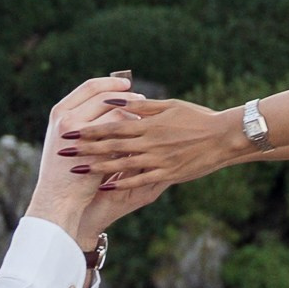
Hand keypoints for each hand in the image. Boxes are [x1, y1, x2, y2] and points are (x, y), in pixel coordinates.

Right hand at [29, 73, 142, 246]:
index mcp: (60, 112)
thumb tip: (111, 103)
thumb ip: (84, 122)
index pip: (89, 87)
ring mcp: (78, 136)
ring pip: (114, 113)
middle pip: (104, 97)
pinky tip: (142, 135)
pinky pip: (120, 135)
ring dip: (132, 113)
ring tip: (145, 116)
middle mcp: (66, 120)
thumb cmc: (65, 171)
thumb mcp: (69, 141)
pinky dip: (132, 132)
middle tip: (141, 99)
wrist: (58, 200)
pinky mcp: (92, 152)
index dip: (109, 83)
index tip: (126, 84)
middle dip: (126, 97)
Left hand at [61, 92, 249, 193]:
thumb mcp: (169, 106)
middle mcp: (150, 142)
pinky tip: (106, 187)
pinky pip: (140, 180)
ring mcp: (158, 159)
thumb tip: (116, 101)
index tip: (72, 131)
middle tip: (65, 151)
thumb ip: (141, 106)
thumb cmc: (197, 117)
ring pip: (121, 164)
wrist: (223, 137)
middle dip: (86, 149)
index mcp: (149, 124)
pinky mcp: (167, 173)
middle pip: (111, 146)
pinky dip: (121, 184)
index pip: (113, 126)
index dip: (91, 130)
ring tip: (78, 170)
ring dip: (98, 167)